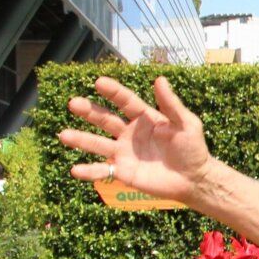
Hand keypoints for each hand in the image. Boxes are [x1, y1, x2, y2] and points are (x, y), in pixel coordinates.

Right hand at [59, 76, 215, 205]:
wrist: (194, 179)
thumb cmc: (193, 149)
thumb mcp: (187, 124)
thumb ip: (172, 105)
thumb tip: (160, 79)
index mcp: (144, 118)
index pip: (125, 101)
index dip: (113, 92)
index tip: (99, 82)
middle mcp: (129, 133)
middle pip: (105, 119)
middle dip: (89, 112)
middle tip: (73, 103)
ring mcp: (124, 152)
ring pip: (98, 144)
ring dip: (81, 140)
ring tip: (63, 135)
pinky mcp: (123, 172)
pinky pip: (103, 170)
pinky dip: (89, 171)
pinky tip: (75, 170)